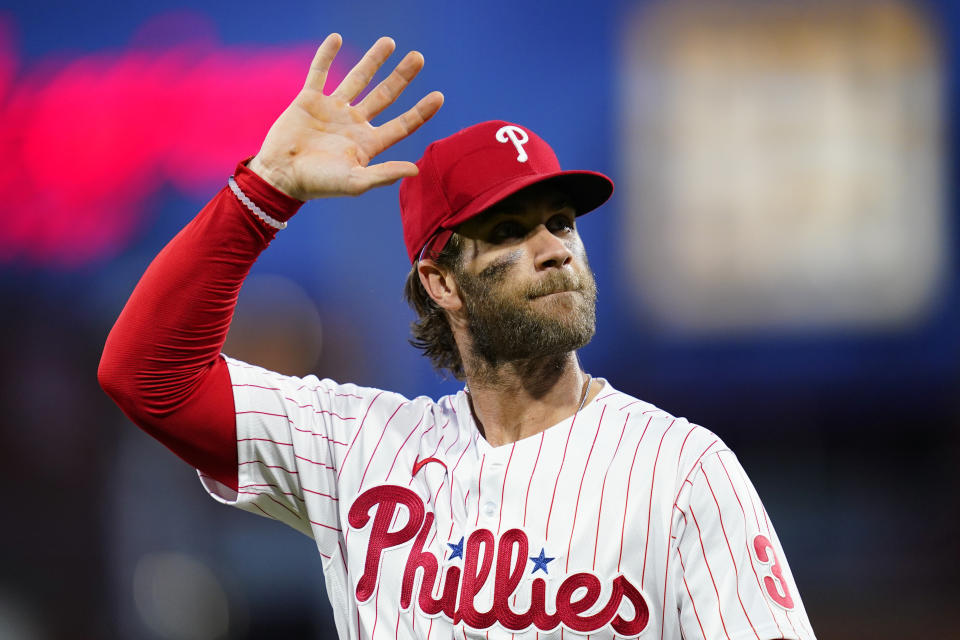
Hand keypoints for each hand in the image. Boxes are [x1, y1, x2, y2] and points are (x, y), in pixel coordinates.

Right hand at [248, 33, 443, 199]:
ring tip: (390, 42)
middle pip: (385, 95)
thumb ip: (384, 174)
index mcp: (368, 143)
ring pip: (358, 79)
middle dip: (402, 77)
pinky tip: (336, 38)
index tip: (439, 95)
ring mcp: (332, 110)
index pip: (402, 124)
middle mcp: (354, 124)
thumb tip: (416, 169)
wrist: (280, 176)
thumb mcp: (355, 182)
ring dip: (373, 60)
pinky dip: (326, 56)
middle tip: (419, 58)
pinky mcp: (308, 101)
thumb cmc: (318, 184)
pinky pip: (319, 72)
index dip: (421, 111)